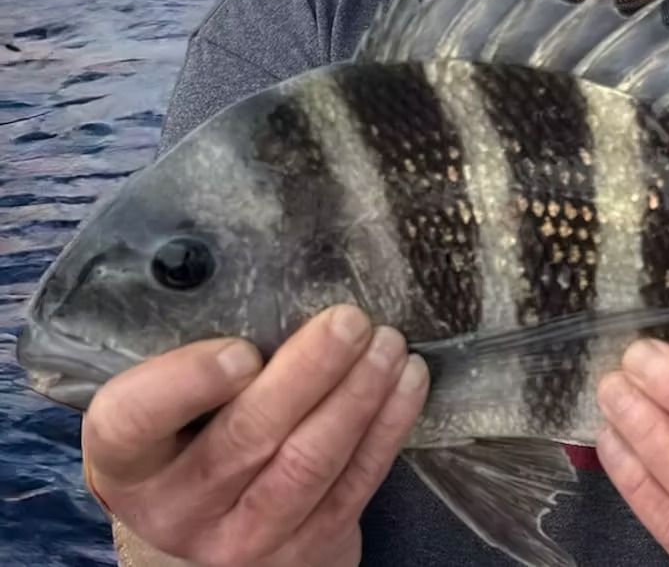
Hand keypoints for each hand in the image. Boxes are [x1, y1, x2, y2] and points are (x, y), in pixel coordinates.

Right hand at [81, 304, 428, 566]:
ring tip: (389, 344)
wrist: (215, 517)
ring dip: (358, 397)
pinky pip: (353, 487)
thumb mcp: (176, 393)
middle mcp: (176, 508)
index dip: (187, 384)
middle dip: (309, 373)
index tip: (242, 349)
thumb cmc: (196, 426)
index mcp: (128, 458)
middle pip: (245, 437)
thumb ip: (205, 345)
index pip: (135, 420)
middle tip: (350, 321)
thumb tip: (281, 264)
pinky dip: (386, 429)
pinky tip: (406, 383)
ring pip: (307, 464)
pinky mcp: (301, 554)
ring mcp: (238, 541)